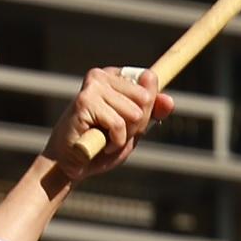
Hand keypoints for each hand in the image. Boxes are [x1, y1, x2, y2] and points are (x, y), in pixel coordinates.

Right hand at [43, 65, 169, 183]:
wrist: (71, 165)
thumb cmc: (101, 146)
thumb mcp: (134, 129)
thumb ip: (152, 113)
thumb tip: (170, 100)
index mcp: (114, 76)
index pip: (149, 81)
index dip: (146, 110)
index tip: (127, 122)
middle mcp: (102, 76)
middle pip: (145, 98)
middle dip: (136, 125)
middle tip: (113, 133)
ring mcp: (92, 87)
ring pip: (135, 113)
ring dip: (125, 135)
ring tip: (104, 138)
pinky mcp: (84, 102)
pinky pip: (119, 125)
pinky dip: (115, 142)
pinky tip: (99, 143)